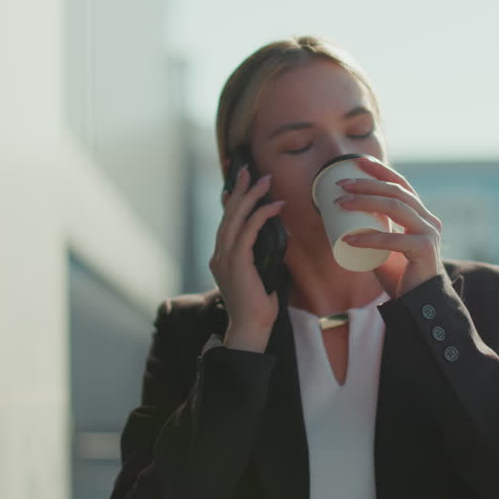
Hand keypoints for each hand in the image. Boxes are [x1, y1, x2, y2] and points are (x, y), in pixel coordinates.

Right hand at [210, 165, 283, 350]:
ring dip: (251, 196)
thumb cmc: (259, 307)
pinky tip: (275, 205)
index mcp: (222, 258)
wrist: (252, 327)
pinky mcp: (236, 261)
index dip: (232, 201)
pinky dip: (262, 215)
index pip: (226, 222)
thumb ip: (263, 255)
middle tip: (249, 170)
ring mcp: (225, 258)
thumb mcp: (261, 274)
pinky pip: (248, 231)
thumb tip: (278, 234)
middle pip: (228, 214)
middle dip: (240, 190)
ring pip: (236, 218)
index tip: (238, 183)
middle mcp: (219, 255)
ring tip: (264, 180)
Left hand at [334, 157, 445, 298]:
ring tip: (340, 203)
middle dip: (368, 183)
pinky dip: (368, 238)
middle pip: (397, 192)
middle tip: (342, 184)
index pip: (402, 185)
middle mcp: (429, 220)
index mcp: (421, 215)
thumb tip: (344, 217)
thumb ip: (375, 231)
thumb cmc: (399, 275)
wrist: (418, 303)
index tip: (359, 162)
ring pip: (396, 207)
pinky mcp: (424, 249)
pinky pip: (392, 239)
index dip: (382, 171)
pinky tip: (348, 239)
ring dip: (365, 201)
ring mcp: (429, 233)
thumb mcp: (385, 247)